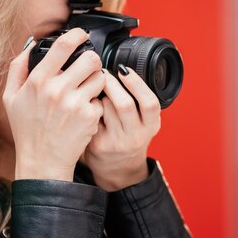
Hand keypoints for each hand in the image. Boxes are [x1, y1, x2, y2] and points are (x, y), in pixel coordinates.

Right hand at [3, 28, 105, 180]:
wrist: (42, 161)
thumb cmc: (27, 129)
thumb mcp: (11, 97)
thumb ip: (18, 68)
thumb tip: (31, 45)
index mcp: (38, 80)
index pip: (63, 45)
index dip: (77, 35)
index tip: (82, 35)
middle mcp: (58, 90)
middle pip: (90, 58)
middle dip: (92, 61)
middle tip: (88, 68)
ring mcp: (75, 103)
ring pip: (100, 77)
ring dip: (96, 81)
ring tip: (85, 91)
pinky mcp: (90, 116)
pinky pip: (102, 99)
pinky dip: (96, 104)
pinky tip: (85, 112)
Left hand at [85, 66, 160, 190]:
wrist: (118, 168)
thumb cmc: (130, 136)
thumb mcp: (144, 122)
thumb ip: (139, 102)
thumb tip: (124, 69)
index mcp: (151, 126)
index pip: (150, 104)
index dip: (137, 84)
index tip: (125, 70)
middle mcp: (136, 136)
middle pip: (124, 105)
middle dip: (112, 84)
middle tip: (103, 72)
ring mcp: (116, 142)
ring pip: (105, 109)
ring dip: (98, 93)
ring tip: (96, 87)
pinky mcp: (98, 145)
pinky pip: (91, 116)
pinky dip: (88, 105)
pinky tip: (87, 101)